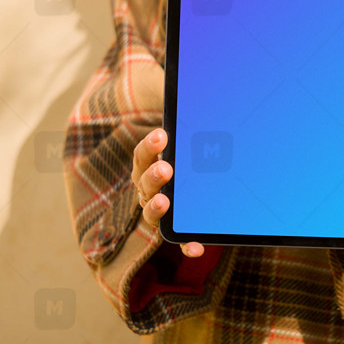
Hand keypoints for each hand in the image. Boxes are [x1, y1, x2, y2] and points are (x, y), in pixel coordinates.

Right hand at [132, 128, 204, 257]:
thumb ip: (190, 126)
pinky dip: (186, 245)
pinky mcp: (177, 231)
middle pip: (145, 184)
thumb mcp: (188, 144)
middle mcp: (149, 190)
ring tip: (164, 202)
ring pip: (152, 212)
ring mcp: (160, 212)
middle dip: (154, 175)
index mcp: (148, 166)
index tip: (162, 135)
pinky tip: (197, 247)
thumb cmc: (190, 160)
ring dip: (157, 208)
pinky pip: (179, 241)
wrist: (200, 186)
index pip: (143, 155)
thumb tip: (201, 96)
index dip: (150, 146)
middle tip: (166, 168)